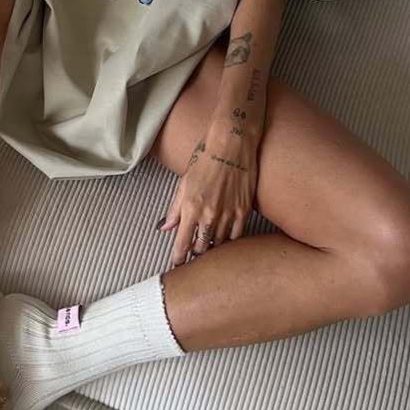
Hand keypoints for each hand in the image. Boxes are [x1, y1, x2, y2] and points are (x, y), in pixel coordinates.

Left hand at [157, 113, 264, 267]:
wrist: (231, 144)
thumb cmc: (205, 158)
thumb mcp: (183, 182)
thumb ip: (175, 208)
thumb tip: (165, 227)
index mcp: (190, 207)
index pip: (182, 242)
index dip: (179, 258)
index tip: (177, 266)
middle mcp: (209, 214)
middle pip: (201, 247)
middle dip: (195, 254)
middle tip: (193, 258)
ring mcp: (228, 214)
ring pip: (220, 244)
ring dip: (213, 249)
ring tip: (209, 251)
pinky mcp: (244, 211)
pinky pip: (237, 236)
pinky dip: (230, 242)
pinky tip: (226, 242)